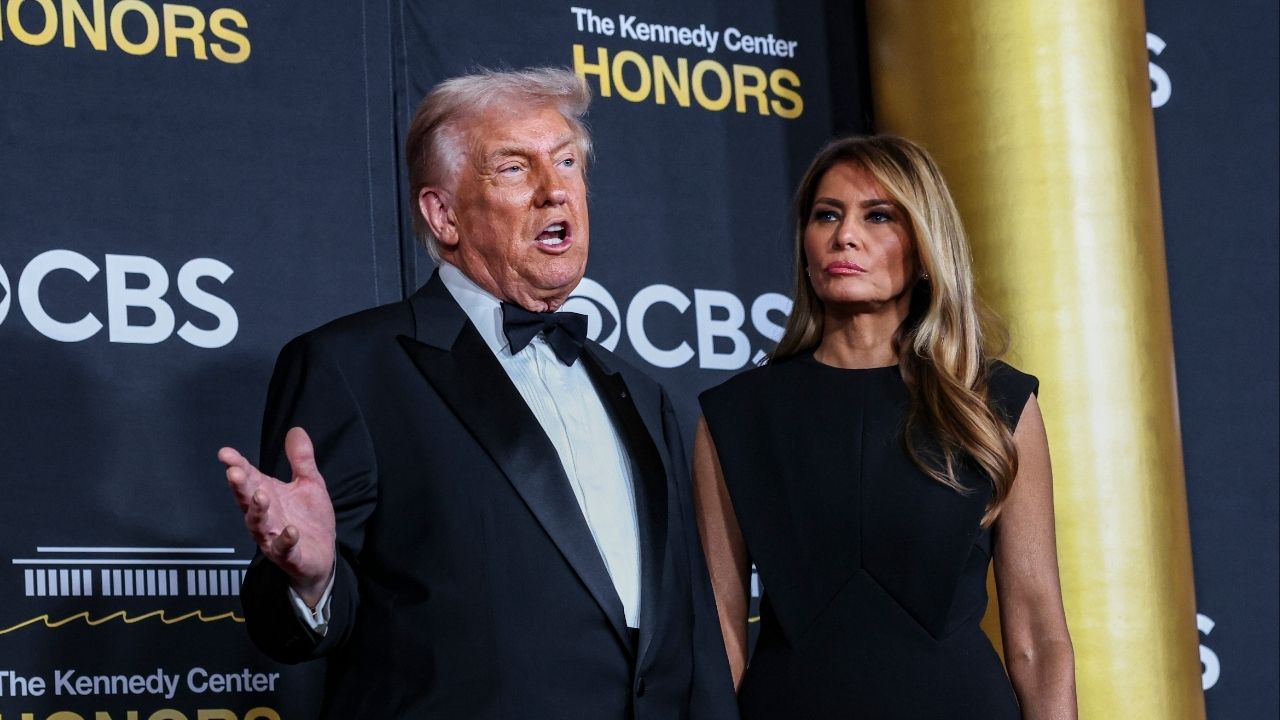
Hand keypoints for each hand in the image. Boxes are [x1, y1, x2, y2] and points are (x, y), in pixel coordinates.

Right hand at [219, 427, 335, 606]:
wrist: (321, 557)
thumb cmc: (308, 519)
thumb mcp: (309, 484)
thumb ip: (301, 460)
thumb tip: (296, 430)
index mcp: (268, 495)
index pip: (249, 478)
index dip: (237, 465)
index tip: (225, 453)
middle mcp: (265, 516)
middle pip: (247, 500)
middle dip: (240, 487)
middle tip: (234, 472)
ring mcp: (274, 537)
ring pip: (259, 525)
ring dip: (258, 511)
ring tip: (261, 495)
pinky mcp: (289, 555)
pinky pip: (284, 549)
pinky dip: (286, 540)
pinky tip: (291, 530)